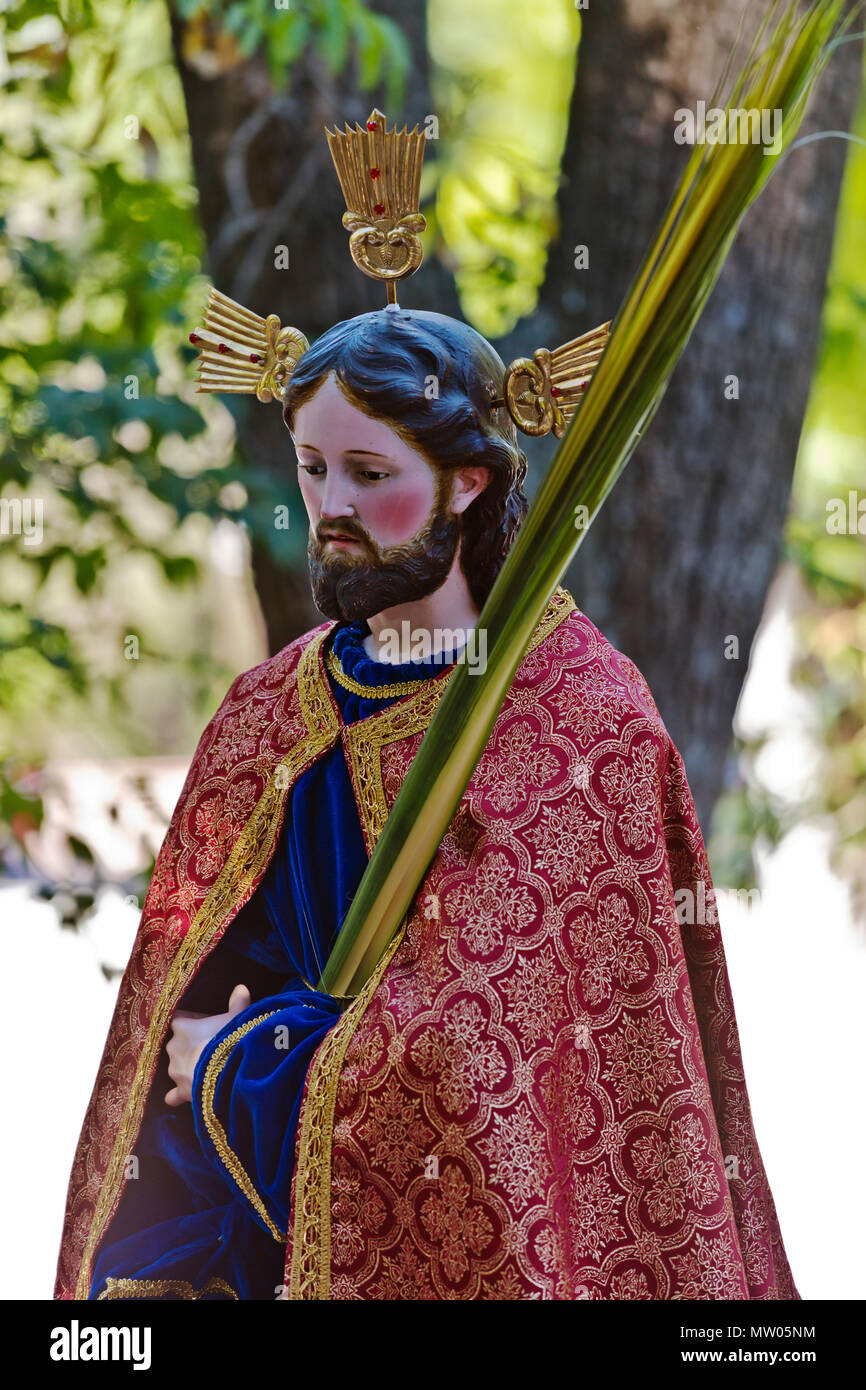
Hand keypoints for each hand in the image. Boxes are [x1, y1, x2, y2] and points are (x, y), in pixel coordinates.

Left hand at [164, 983, 250, 1105]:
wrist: (227, 1071)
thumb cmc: (229, 1039)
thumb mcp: (237, 1017)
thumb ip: (237, 1002)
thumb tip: (241, 988)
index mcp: (182, 1027)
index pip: (179, 1019)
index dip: (191, 1021)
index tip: (205, 1024)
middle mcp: (173, 1047)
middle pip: (177, 1043)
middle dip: (190, 1045)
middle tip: (209, 1047)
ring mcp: (175, 1070)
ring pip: (176, 1066)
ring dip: (186, 1067)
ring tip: (204, 1069)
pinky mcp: (180, 1090)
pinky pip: (173, 1094)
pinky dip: (176, 1095)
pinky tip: (180, 1096)